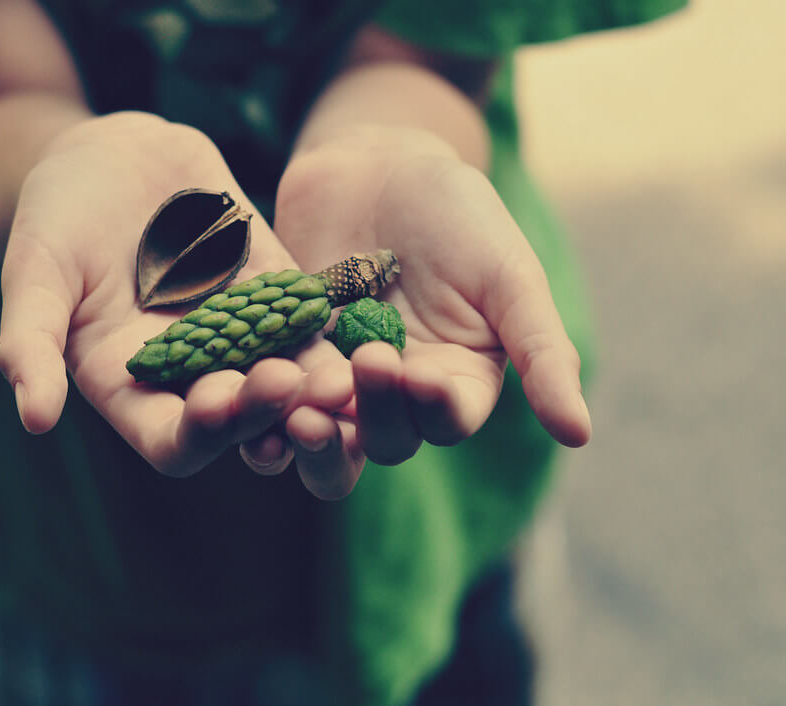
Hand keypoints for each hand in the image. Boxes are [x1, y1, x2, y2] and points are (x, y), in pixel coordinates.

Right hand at [0, 112, 353, 481]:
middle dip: (269, 410)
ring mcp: (240, 337)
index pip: (173, 441)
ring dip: (318, 388)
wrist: (111, 157)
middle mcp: (193, 375)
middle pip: (244, 420)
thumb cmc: (57, 217)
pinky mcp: (276, 295)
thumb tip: (32, 420)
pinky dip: (337, 332)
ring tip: (346, 378)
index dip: (200, 432)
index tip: (220, 401)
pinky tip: (366, 329)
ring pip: (289, 380)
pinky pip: (312, 322)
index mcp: (133, 389)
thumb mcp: (34, 275)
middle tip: (294, 386)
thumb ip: (31, 343)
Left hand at [274, 125, 591, 464]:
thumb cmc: (457, 213)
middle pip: (383, 440)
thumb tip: (580, 435)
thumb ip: (541, 350)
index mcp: (457, 381)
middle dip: (370, 418)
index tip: (417, 374)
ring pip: (325, 437)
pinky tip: (242, 398)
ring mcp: (337, 380)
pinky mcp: (287, 358)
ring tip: (297, 415)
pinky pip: (271, 396)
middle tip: (355, 377)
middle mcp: (397, 396)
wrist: (377, 165)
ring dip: (312, 437)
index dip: (433, 409)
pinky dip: (259, 405)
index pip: (447, 419)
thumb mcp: (508, 274)